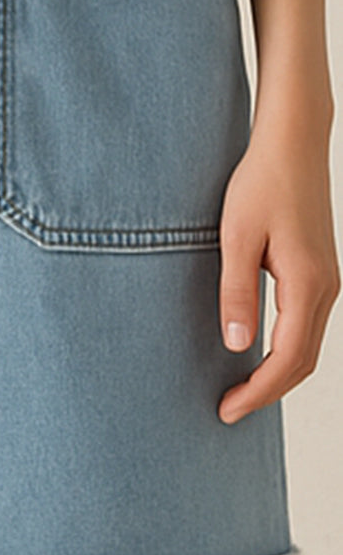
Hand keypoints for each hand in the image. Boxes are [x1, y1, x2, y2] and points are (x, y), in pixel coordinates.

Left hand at [216, 112, 339, 423]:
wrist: (292, 143)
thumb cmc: (261, 182)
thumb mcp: (236, 236)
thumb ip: (236, 291)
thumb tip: (237, 346)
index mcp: (307, 285)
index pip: (287, 359)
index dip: (257, 391)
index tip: (226, 410)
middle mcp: (326, 289)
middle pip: (304, 362)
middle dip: (267, 391)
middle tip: (228, 410)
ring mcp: (328, 280)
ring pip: (309, 345)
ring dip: (278, 373)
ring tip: (239, 388)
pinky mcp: (320, 270)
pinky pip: (308, 325)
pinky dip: (286, 349)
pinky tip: (258, 350)